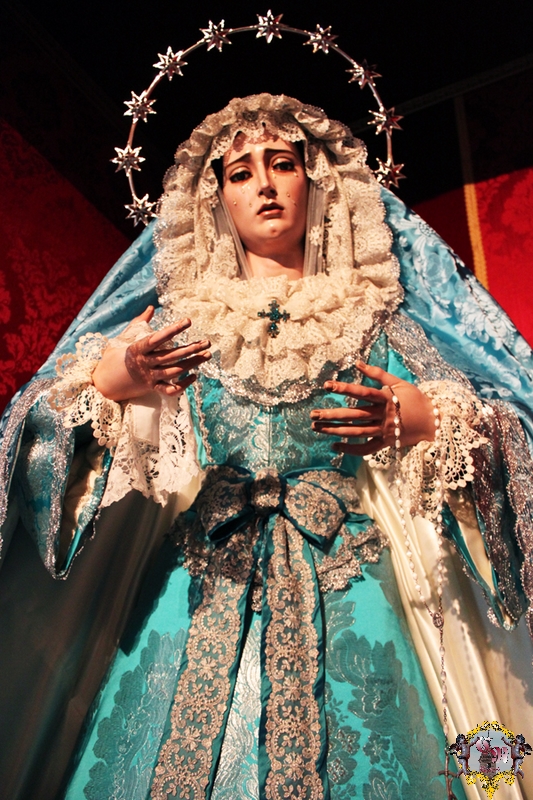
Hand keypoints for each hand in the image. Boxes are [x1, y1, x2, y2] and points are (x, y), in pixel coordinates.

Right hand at [92, 307, 210, 400]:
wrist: (104, 383)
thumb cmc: (114, 357)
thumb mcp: (123, 338)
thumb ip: (139, 322)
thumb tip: (151, 307)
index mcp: (137, 349)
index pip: (158, 338)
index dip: (173, 329)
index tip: (188, 321)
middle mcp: (144, 363)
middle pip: (171, 356)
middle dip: (191, 349)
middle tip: (207, 342)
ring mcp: (149, 377)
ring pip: (175, 371)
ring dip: (192, 363)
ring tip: (206, 355)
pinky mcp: (151, 388)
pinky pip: (170, 390)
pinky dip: (183, 384)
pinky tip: (194, 376)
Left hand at [310, 361, 435, 455]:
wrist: (433, 421)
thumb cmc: (416, 399)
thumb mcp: (399, 382)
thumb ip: (378, 373)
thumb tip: (357, 363)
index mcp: (386, 398)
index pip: (361, 392)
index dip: (344, 388)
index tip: (326, 386)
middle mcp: (383, 415)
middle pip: (353, 415)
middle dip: (332, 415)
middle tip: (313, 415)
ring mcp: (383, 431)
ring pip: (356, 432)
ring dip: (335, 431)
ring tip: (317, 428)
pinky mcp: (385, 443)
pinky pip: (365, 448)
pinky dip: (350, 449)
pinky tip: (335, 446)